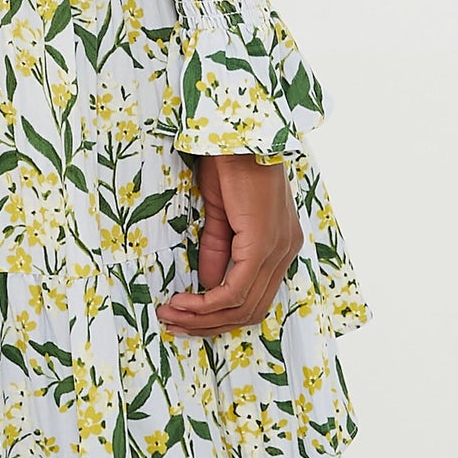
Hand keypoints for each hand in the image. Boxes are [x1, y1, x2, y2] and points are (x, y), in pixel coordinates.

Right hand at [156, 152, 303, 337]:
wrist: (236, 134)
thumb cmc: (230, 163)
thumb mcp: (221, 212)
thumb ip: (218, 248)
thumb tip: (206, 284)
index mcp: (280, 244)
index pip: (255, 297)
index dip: (220, 314)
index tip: (186, 316)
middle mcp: (285, 252)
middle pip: (251, 310)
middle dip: (208, 323)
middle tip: (173, 322)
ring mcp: (278, 250)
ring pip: (243, 306)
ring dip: (204, 317)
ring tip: (171, 315)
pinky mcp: (262, 245)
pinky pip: (235, 289)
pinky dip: (208, 302)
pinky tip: (185, 302)